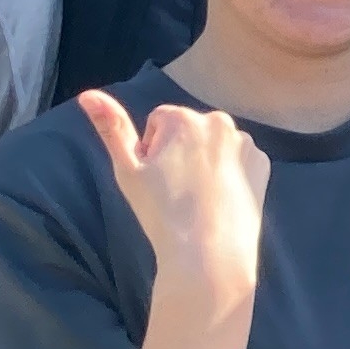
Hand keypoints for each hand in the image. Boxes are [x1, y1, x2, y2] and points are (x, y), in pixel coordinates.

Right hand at [77, 89, 266, 306]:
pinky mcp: (262, 163)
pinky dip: (229, 173)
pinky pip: (237, 160)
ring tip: (198, 196)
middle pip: (188, 130)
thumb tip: (87, 95)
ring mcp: (245, 142)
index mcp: (183, 118)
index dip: (151, 151)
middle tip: (176, 189)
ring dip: (204, 161)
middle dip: (178, 151)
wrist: (210, 253)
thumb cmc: (162, 212)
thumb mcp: (127, 170)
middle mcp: (219, 122)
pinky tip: (220, 198)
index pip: (158, 121)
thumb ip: (111, 127)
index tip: (156, 177)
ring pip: (213, 145)